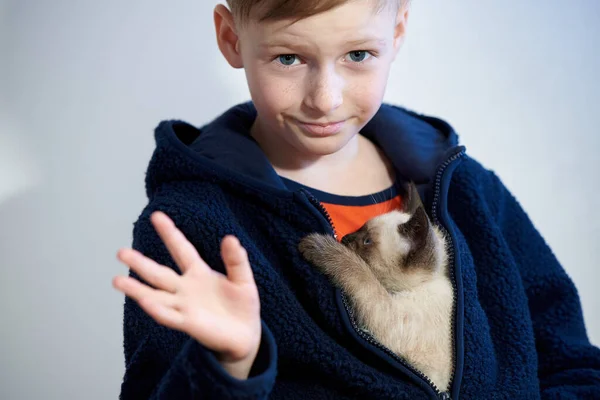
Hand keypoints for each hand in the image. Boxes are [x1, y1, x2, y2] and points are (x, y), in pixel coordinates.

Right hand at [113, 211, 260, 378]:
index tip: (156, 216)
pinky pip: (169, 316)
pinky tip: (145, 301)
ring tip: (116, 280)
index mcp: (199, 273)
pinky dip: (157, 309)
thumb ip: (236, 260)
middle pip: (159, 273)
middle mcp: (186, 288)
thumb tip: (230, 238)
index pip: (181, 249)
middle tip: (120, 252)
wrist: (246, 334)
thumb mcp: (243, 278)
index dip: (170, 233)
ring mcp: (184, 306)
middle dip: (140, 263)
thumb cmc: (242, 305)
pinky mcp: (189, 323)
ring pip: (155, 296)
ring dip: (137, 289)